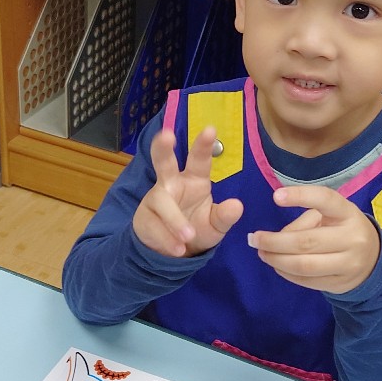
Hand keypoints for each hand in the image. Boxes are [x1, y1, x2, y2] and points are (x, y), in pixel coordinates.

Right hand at [133, 127, 242, 257]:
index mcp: (194, 180)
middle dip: (163, 148)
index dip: (203, 145)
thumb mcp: (216, 225)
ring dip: (174, 219)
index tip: (210, 129)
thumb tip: (237, 206)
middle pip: (164, 162)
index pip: (199, 160)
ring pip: (161, 201)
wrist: (174, 251)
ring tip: (188, 235)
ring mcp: (155, 199)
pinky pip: (155, 226)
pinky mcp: (144, 217)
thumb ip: (225, 216)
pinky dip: (167, 238)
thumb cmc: (198, 228)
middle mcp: (172, 183)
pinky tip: (178, 249)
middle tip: (165, 135)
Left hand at [249, 185, 380, 293]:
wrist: (372, 260)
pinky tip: (276, 265)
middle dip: (274, 241)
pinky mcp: (340, 283)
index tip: (276, 197)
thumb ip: (303, 222)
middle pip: (306, 242)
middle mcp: (352, 238)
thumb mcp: (329, 217)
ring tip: (262, 253)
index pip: (325, 199)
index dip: (301, 196)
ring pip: (304, 265)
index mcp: (348, 213)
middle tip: (254, 239)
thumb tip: (275, 239)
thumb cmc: (341, 230)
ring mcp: (348, 264)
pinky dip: (286, 273)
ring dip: (277, 260)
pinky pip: (306, 280)